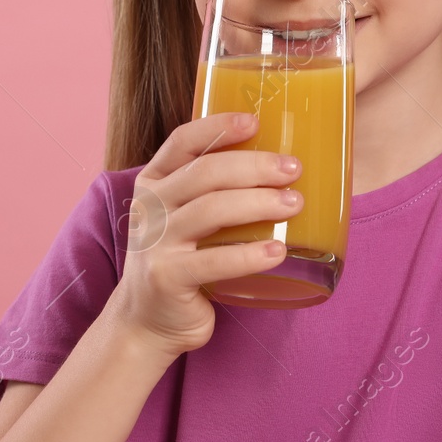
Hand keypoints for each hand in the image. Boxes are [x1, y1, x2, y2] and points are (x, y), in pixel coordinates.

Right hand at [108, 113, 302, 359]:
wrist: (147, 321)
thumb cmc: (181, 259)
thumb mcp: (183, 217)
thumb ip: (212, 191)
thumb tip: (280, 166)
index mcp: (154, 182)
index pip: (183, 141)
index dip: (219, 126)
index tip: (256, 121)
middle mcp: (150, 207)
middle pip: (206, 173)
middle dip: (254, 166)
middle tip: (293, 170)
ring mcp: (155, 242)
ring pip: (211, 210)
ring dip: (259, 203)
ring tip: (295, 204)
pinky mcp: (167, 278)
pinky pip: (214, 261)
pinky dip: (250, 255)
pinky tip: (278, 251)